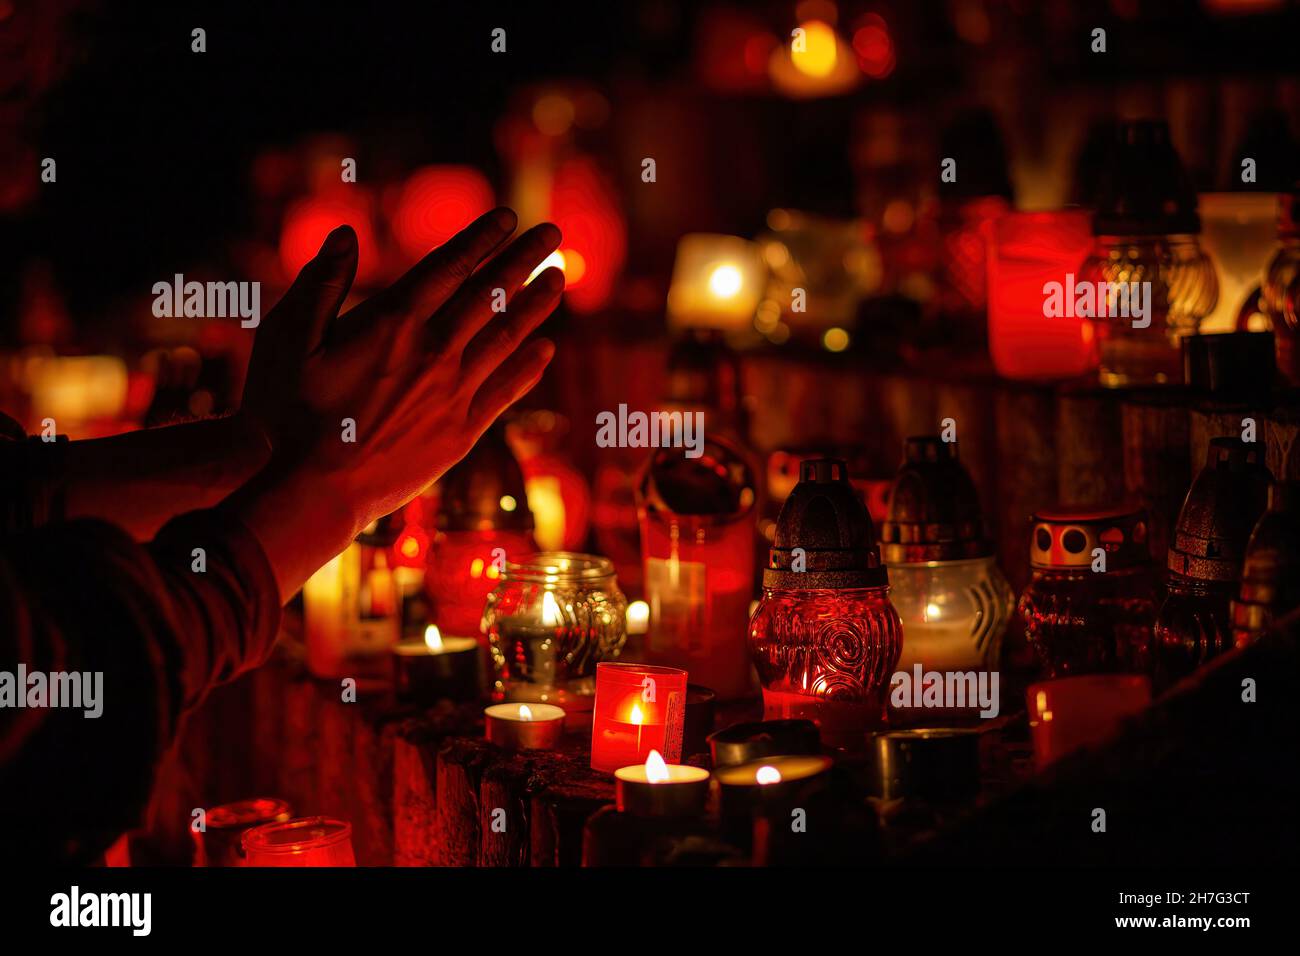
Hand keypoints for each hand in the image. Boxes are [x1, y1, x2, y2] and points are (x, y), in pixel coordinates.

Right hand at [227, 208, 563, 600]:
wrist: (313, 490)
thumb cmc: (287, 411)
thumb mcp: (287, 338)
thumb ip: (320, 283)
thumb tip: (344, 233)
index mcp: (394, 321)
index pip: (451, 266)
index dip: (483, 238)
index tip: (508, 218)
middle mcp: (434, 351)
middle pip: (490, 295)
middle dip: (524, 260)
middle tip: (554, 236)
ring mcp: (454, 393)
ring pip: (507, 338)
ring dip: (536, 306)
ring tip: (558, 280)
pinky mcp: (463, 432)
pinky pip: (506, 391)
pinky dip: (529, 367)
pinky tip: (546, 349)